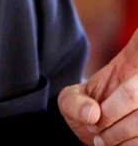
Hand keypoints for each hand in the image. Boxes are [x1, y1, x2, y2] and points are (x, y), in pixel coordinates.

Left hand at [59, 30, 137, 144]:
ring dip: (118, 134)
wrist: (100, 136)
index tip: (120, 65)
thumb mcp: (70, 102)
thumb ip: (73, 102)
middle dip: (109, 115)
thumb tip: (92, 113)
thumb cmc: (88, 111)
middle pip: (133, 94)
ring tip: (102, 139)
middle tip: (94, 127)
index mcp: (133, 63)